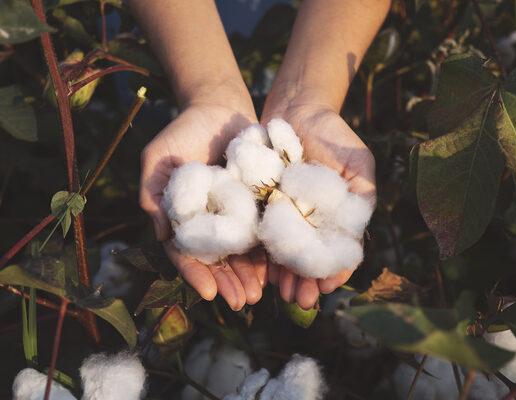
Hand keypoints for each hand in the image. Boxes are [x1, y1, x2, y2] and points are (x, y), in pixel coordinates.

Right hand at [140, 102, 266, 309]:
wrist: (218, 107)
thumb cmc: (182, 131)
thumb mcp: (158, 158)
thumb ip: (153, 194)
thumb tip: (160, 236)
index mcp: (183, 217)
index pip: (186, 252)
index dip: (195, 273)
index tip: (208, 293)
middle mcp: (209, 220)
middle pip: (217, 259)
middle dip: (228, 282)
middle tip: (242, 302)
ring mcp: (235, 214)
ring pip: (241, 252)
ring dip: (249, 275)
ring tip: (259, 295)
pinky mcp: (258, 202)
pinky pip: (263, 230)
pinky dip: (268, 251)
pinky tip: (276, 270)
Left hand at [262, 103, 375, 309]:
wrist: (297, 109)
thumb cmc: (334, 135)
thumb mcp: (358, 163)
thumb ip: (362, 197)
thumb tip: (357, 236)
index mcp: (335, 217)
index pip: (336, 252)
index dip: (333, 271)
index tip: (327, 287)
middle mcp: (310, 221)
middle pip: (308, 258)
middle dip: (305, 281)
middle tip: (300, 300)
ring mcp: (285, 215)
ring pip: (286, 252)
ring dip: (284, 275)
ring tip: (282, 294)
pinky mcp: (262, 204)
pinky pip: (263, 232)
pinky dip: (264, 252)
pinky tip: (263, 270)